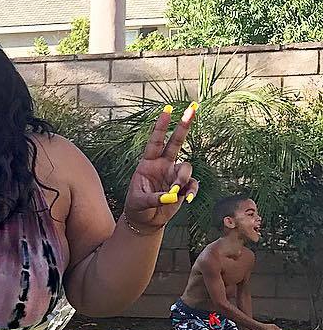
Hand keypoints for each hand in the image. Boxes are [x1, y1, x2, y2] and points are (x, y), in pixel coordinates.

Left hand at [122, 102, 199, 232]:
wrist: (144, 222)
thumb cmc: (137, 209)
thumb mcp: (139, 203)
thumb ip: (154, 198)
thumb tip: (171, 196)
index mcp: (148, 164)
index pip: (155, 142)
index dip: (161, 126)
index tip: (167, 110)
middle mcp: (162, 165)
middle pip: (176, 142)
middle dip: (184, 125)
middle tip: (193, 108)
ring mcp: (173, 175)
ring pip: (186, 168)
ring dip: (182, 179)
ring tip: (174, 192)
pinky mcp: (182, 187)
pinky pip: (192, 184)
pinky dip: (191, 191)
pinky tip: (187, 199)